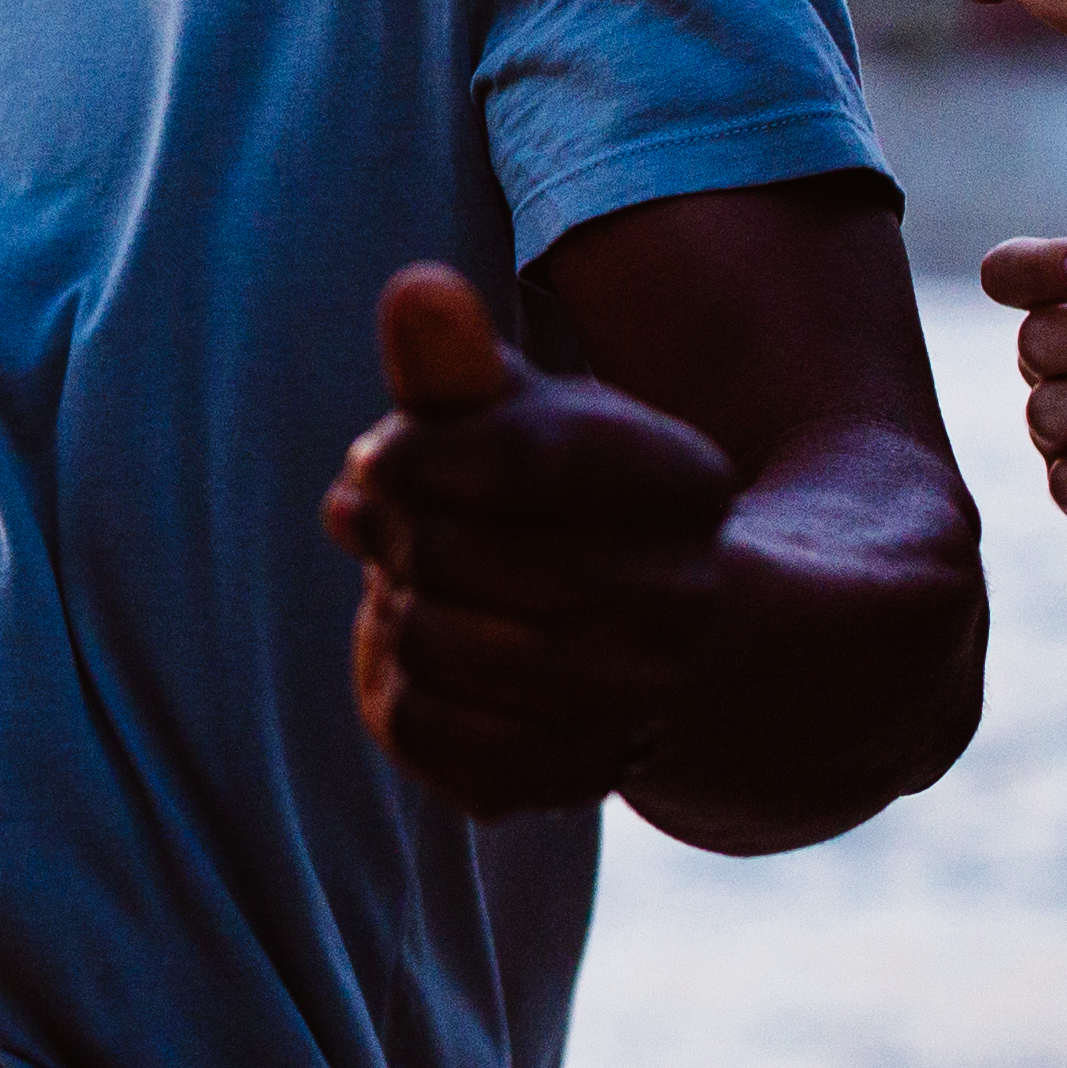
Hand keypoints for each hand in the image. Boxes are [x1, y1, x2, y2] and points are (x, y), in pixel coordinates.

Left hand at [324, 264, 747, 820]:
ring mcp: (639, 698)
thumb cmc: (556, 498)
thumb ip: (458, 358)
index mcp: (685, 482)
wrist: (644, 638)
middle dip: (395, 530)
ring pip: (434, 645)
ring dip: (396, 610)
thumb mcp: (518, 414)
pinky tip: (430, 663)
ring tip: (417, 590)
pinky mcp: (578, 774)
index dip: (416, 454)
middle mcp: (685, 597)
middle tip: (387, 521)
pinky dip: (399, 690)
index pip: (518, 458)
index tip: (381, 455)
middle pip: (457, 554)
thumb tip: (414, 293)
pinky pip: (430, 733)